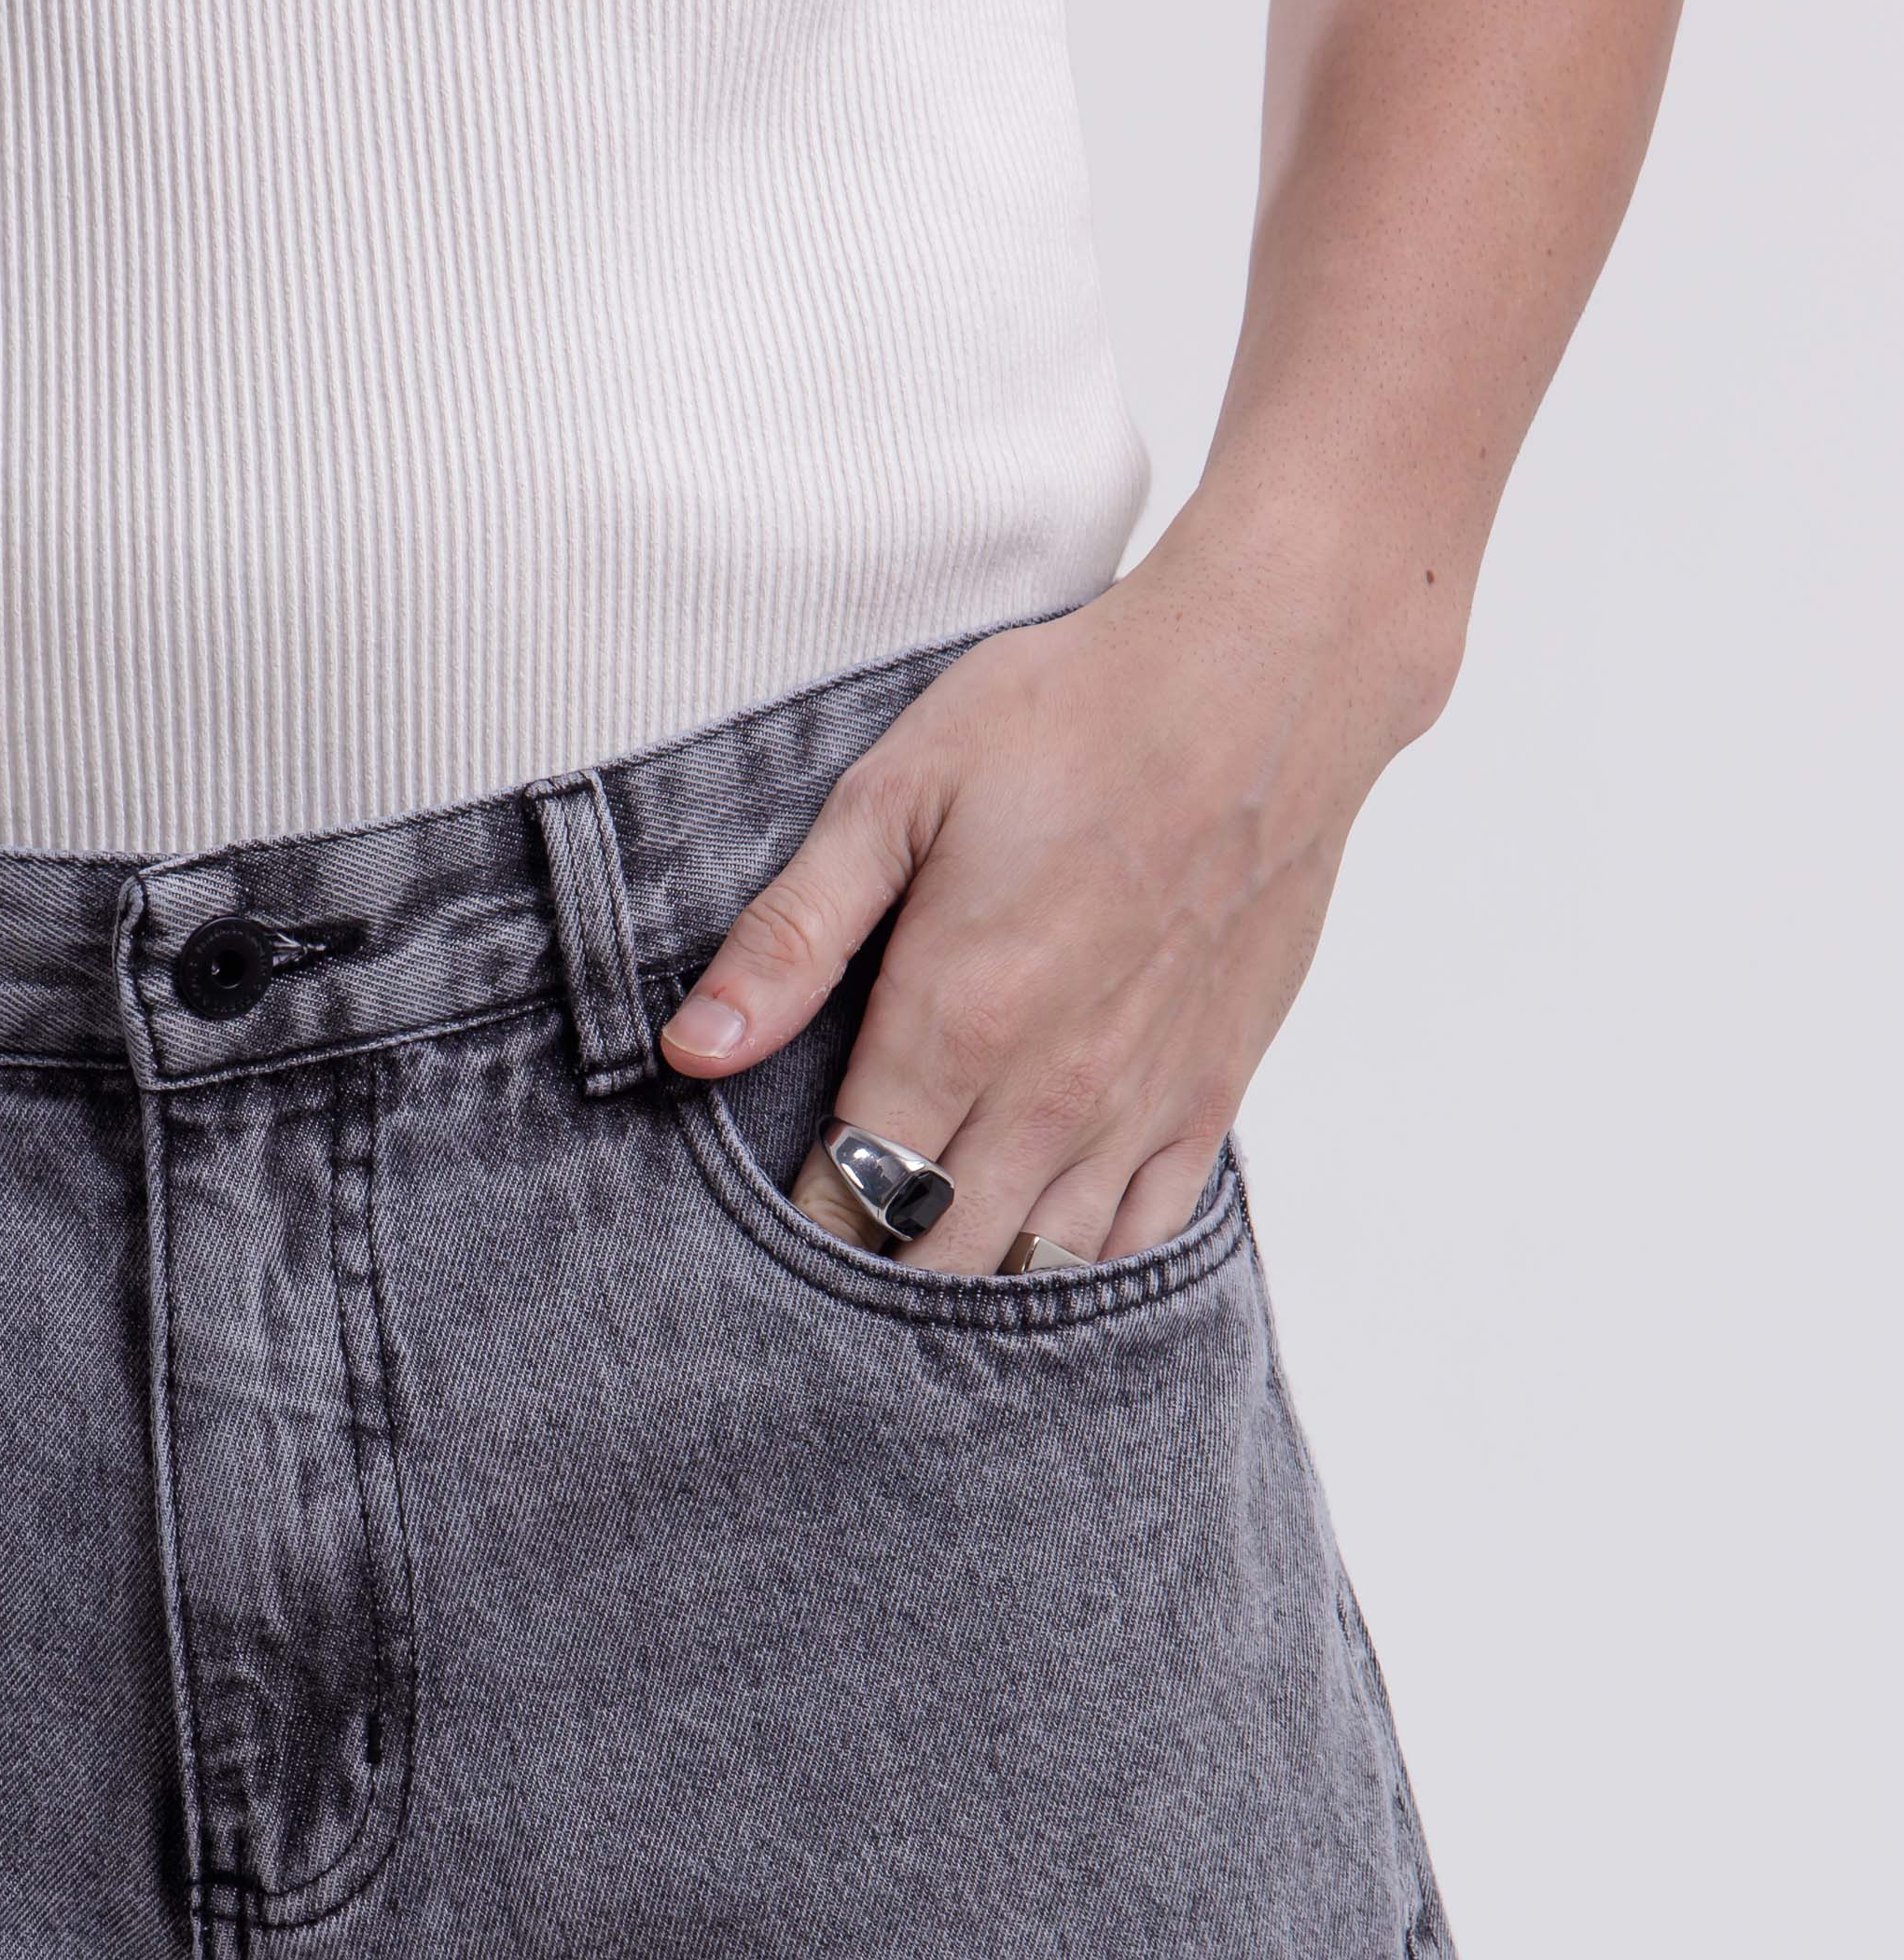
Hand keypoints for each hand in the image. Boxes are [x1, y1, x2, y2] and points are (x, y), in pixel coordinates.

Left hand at [655, 533, 1455, 1269]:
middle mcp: (1052, 1090)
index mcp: (956, 1019)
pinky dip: (1079, 1265)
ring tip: (921, 1259)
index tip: (769, 1221)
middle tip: (833, 1250)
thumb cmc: (1072, 716)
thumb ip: (792, 937)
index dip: (801, 1226)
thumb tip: (692, 1051)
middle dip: (875, 1266)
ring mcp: (1141, 1103)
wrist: (1267, 682)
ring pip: (1037, 1263)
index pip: (849, 1191)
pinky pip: (1138, 1238)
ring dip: (971, 1277)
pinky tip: (1032, 1244)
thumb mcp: (895, 794)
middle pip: (938, 1251)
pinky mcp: (1212, 1093)